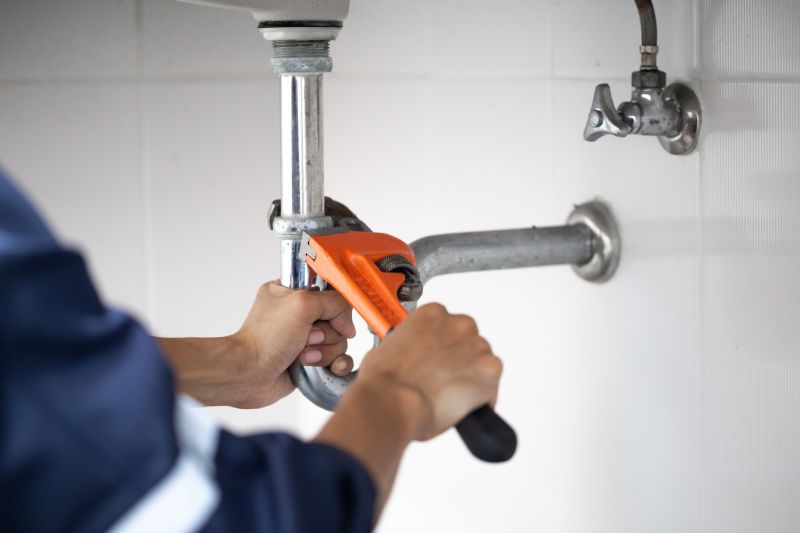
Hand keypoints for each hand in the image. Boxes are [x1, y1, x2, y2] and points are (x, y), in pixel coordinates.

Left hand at [158, 281, 355, 407]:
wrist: (249, 374)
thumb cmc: (264, 338)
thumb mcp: (302, 304)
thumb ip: (333, 302)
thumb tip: (348, 323)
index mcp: (292, 292)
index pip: (329, 291)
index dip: (335, 306)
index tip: (332, 317)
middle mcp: (299, 315)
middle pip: (337, 319)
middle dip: (326, 333)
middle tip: (306, 337)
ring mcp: (305, 339)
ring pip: (339, 341)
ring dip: (325, 351)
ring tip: (303, 356)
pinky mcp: (311, 360)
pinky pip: (338, 359)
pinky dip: (335, 364)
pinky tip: (327, 368)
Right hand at [355, 302, 502, 440]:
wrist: (392, 400)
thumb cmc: (384, 380)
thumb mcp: (389, 349)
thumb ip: (409, 346)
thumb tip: (411, 360)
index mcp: (433, 314)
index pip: (448, 328)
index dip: (442, 349)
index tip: (436, 362)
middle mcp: (458, 324)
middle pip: (469, 343)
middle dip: (459, 362)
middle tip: (442, 382)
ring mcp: (477, 345)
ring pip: (482, 363)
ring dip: (471, 379)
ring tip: (450, 399)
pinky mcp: (490, 369)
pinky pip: (492, 386)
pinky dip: (482, 399)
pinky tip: (463, 409)